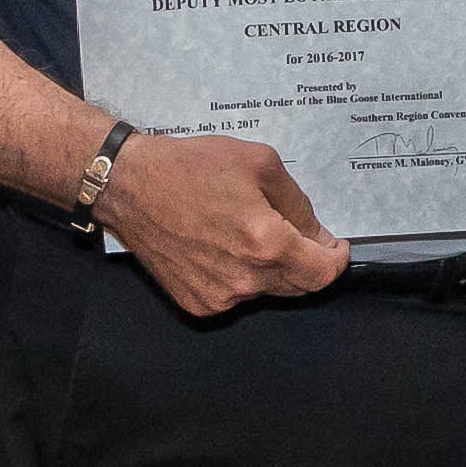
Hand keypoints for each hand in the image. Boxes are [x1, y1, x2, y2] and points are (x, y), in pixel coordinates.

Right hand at [99, 129, 348, 316]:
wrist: (130, 186)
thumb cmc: (190, 168)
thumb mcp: (259, 163)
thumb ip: (298, 204)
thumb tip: (317, 234)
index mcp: (265, 243)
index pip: (322, 273)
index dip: (336, 260)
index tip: (333, 246)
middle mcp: (245, 279)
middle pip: (299, 286)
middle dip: (306, 261)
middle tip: (293, 232)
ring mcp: (219, 297)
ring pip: (268, 291)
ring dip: (271, 268)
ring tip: (246, 232)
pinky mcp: (197, 303)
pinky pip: (236, 297)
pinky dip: (242, 277)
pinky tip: (222, 248)